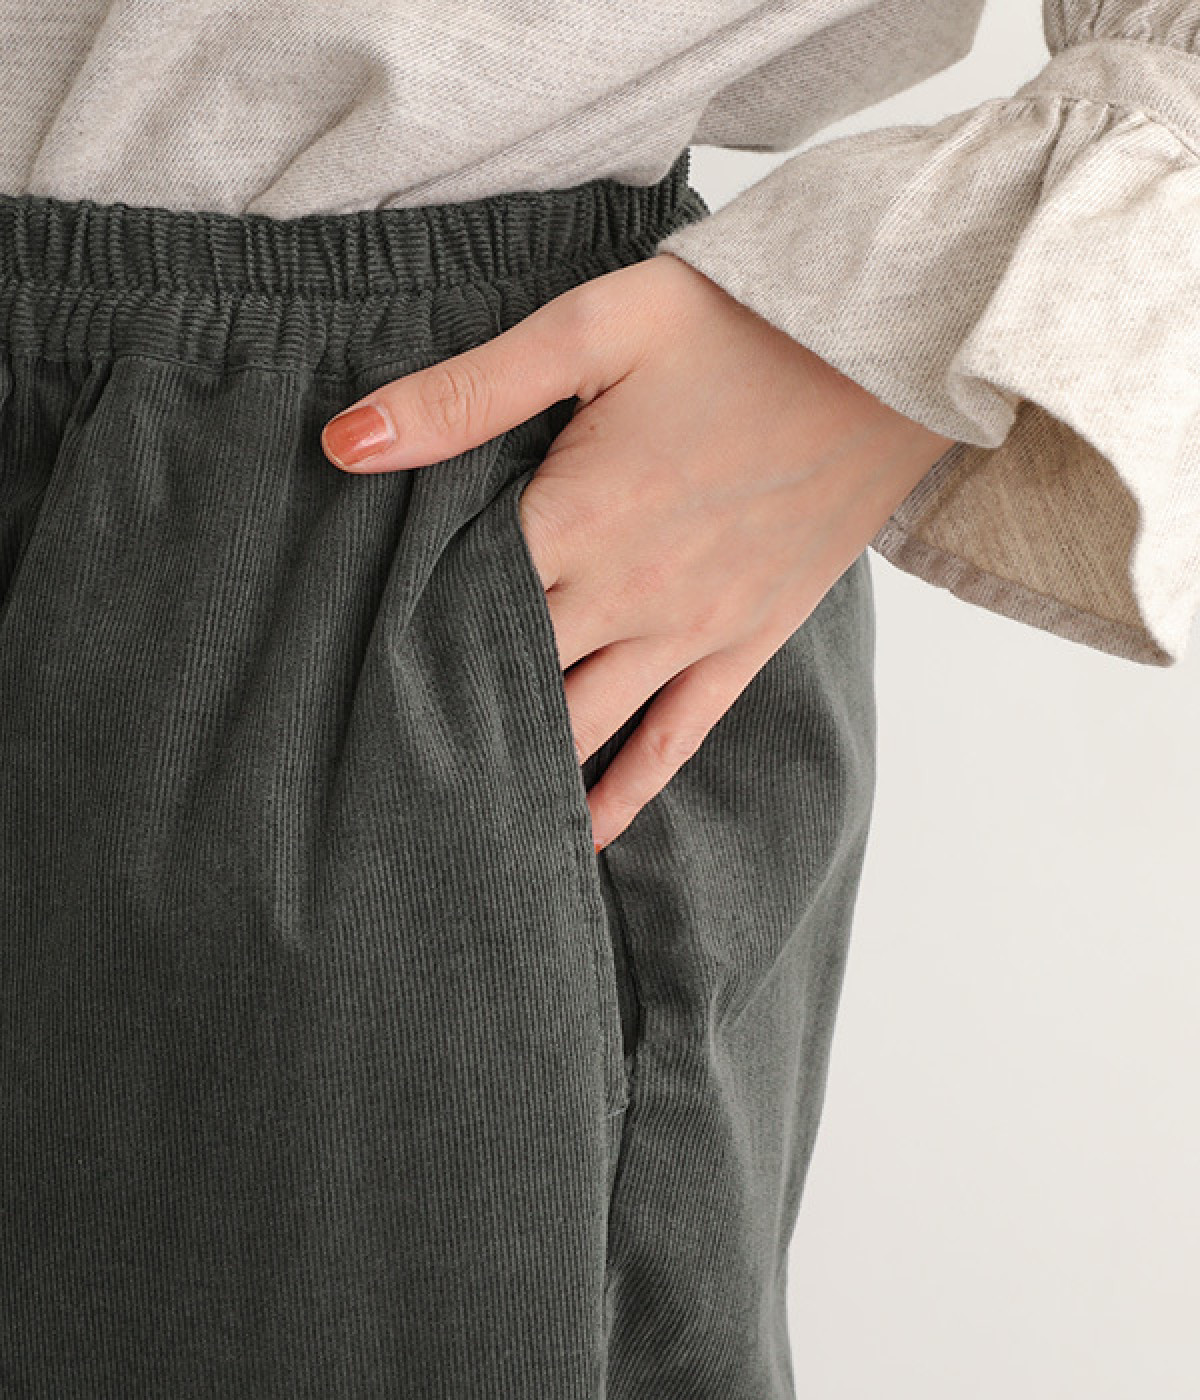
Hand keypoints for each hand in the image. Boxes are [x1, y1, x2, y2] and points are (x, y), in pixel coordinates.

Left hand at [320, 252, 954, 849]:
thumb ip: (467, 393)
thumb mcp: (592, 326)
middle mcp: (627, 593)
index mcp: (577, 514)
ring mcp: (692, 633)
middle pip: (507, 675)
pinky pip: (671, 745)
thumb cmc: (737, 325)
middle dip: (441, 714)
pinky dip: (620, 797)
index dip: (395, 637)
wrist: (886, 352)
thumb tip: (346, 443)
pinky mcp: (744, 647)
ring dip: (516, 769)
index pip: (454, 601)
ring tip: (453, 817)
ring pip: (579, 727)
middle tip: (373, 759)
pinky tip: (577, 837)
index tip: (342, 673)